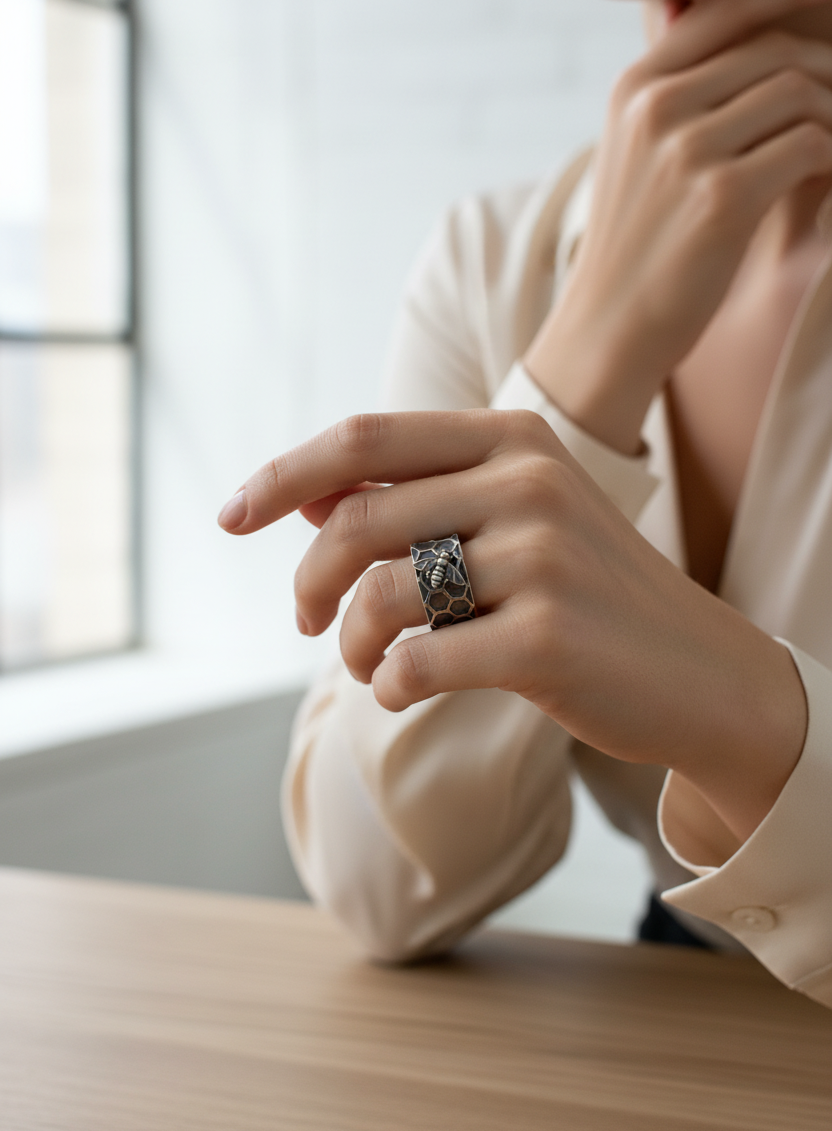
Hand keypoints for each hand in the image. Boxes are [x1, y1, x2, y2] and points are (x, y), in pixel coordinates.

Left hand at [217, 408, 806, 839]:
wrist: (700, 672)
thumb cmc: (587, 595)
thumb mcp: (514, 519)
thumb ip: (417, 498)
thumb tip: (304, 493)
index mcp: (512, 438)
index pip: (363, 440)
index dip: (281, 476)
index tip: (229, 517)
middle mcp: (527, 481)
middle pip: (356, 520)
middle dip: (307, 581)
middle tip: (306, 623)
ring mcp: (542, 556)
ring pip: (378, 595)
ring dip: (350, 644)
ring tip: (366, 666)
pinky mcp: (546, 637)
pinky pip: (415, 661)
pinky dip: (388, 685)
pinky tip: (402, 693)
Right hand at [526, 0, 831, 452]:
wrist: (609, 327)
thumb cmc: (635, 246)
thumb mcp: (634, 154)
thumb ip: (674, 92)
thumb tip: (733, 28)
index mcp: (634, 88)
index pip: (722, 6)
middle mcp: (656, 107)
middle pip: (773, 50)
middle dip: (822, 72)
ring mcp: (687, 150)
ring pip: (798, 93)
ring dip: (830, 118)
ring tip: (828, 149)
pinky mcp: (722, 196)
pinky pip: (809, 145)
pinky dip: (830, 157)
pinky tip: (825, 177)